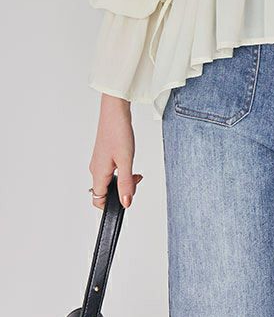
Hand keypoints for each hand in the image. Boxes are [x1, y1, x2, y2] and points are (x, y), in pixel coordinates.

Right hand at [89, 93, 143, 210]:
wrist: (115, 111)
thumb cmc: (118, 132)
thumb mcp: (126, 161)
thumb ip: (126, 183)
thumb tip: (126, 203)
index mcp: (98, 173)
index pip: (98, 200)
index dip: (112, 204)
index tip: (127, 197)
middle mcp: (95, 169)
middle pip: (105, 191)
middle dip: (122, 190)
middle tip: (136, 179)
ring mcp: (99, 161)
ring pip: (109, 180)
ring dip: (123, 179)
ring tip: (135, 171)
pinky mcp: (104, 154)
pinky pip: (111, 170)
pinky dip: (121, 170)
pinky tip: (129, 161)